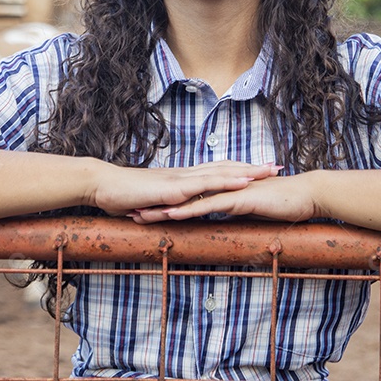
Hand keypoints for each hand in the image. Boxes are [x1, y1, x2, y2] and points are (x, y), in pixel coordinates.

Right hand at [89, 161, 280, 216]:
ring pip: (220, 173)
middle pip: (225, 168)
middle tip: (277, 166)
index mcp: (182, 179)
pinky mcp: (174, 188)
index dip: (239, 171)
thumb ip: (166, 206)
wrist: (103, 186)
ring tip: (268, 172)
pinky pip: (205, 185)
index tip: (260, 171)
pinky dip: (226, 182)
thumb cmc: (123, 196)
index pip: (216, 172)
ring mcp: (181, 180)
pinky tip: (242, 183)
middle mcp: (186, 175)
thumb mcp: (152, 203)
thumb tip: (175, 214)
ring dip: (247, 172)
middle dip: (252, 168)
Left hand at [126, 173, 321, 224]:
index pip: (188, 198)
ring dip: (163, 209)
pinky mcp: (236, 199)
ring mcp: (227, 192)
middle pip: (181, 197)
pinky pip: (208, 205)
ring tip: (140, 215)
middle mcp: (221, 188)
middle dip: (155, 205)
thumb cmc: (284, 203)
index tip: (144, 210)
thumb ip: (238, 211)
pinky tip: (171, 215)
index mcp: (223, 191)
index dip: (165, 205)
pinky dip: (188, 210)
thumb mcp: (254, 210)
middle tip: (129, 211)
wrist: (307, 194)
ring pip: (188, 201)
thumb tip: (226, 217)